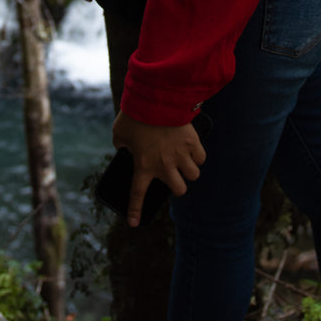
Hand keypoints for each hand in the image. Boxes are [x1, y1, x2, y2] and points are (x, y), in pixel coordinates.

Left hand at [112, 111, 206, 227]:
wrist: (155, 97)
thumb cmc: (135, 114)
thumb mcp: (119, 131)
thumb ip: (120, 143)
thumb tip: (123, 146)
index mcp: (143, 165)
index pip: (137, 194)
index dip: (135, 211)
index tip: (133, 223)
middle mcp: (164, 165)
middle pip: (179, 190)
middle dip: (178, 185)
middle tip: (173, 175)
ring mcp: (180, 155)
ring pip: (193, 175)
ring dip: (189, 170)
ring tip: (184, 160)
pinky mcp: (192, 142)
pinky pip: (201, 158)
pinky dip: (197, 156)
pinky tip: (192, 149)